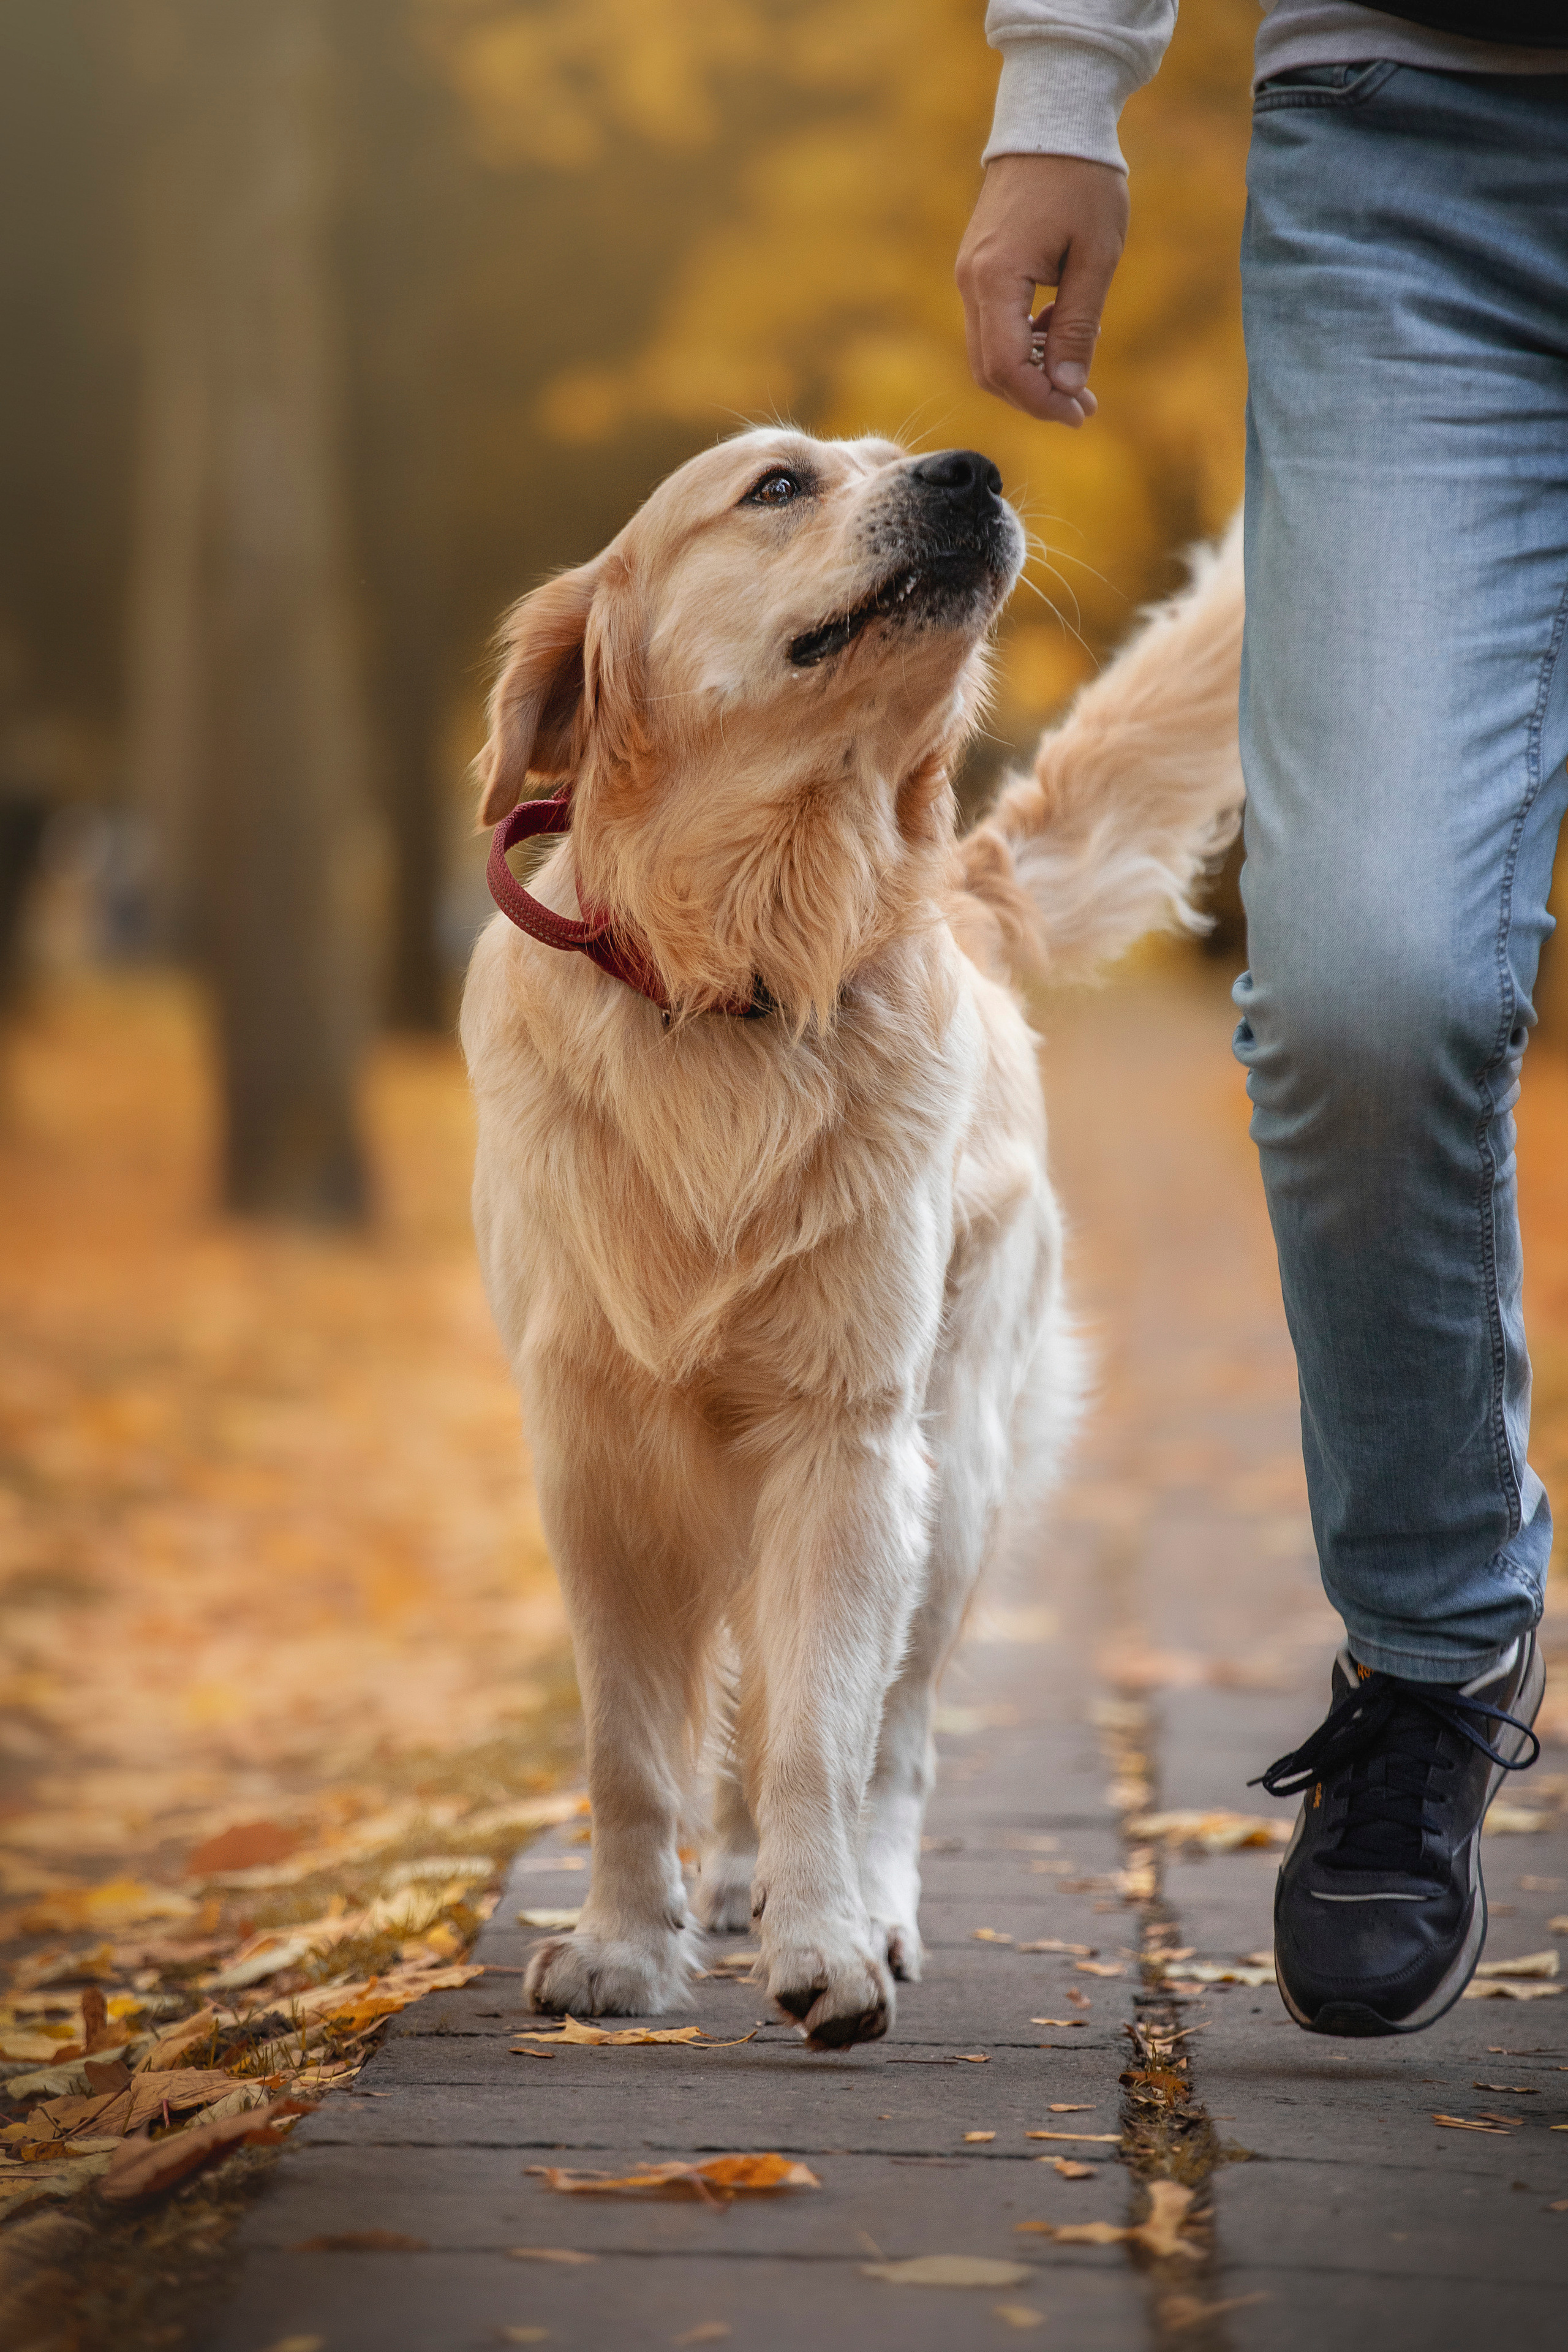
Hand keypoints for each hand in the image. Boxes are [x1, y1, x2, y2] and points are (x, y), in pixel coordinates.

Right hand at [955, 154, 1128, 426]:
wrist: (1051, 120)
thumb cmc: (1082, 181)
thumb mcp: (1096, 256)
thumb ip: (1079, 325)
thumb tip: (1068, 387)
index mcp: (996, 279)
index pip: (1007, 367)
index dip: (1042, 401)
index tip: (1081, 414)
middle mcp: (971, 282)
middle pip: (991, 371)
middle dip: (1036, 397)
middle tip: (1083, 407)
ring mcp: (970, 276)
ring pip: (989, 353)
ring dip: (1031, 373)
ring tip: (1079, 370)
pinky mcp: (979, 269)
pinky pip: (993, 326)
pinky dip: (1025, 344)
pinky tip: (1061, 329)